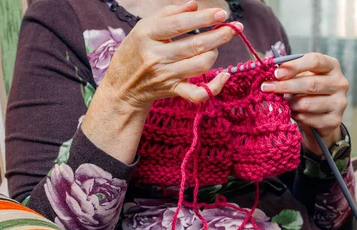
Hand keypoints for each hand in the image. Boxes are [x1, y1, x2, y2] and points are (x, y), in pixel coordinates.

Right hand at [82, 1, 241, 163]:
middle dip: (219, 35)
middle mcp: (156, 57)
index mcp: (147, 35)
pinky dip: (215, 87)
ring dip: (214, 53)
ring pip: (201, 65)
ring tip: (214, 47)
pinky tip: (224, 76)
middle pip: (195, 45)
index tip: (221, 13)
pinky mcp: (173, 91)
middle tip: (234, 27)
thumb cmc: (136, 51)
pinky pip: (198, 94)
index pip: (180, 24)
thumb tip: (195, 5)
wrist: (122, 86)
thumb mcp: (145, 27)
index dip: (204, 18)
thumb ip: (169, 13)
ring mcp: (165, 76)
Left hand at [260, 53, 349, 154]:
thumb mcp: (301, 76)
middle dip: (285, 86)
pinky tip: (293, 113)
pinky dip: (296, 116)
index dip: (294, 66)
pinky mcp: (334, 120)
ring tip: (283, 103)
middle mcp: (340, 83)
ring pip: (307, 104)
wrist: (321, 115)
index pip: (315, 61)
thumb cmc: (308, 90)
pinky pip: (308, 118)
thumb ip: (289, 71)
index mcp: (332, 66)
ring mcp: (339, 103)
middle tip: (266, 88)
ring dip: (290, 104)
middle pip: (310, 84)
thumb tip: (271, 69)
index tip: (276, 73)